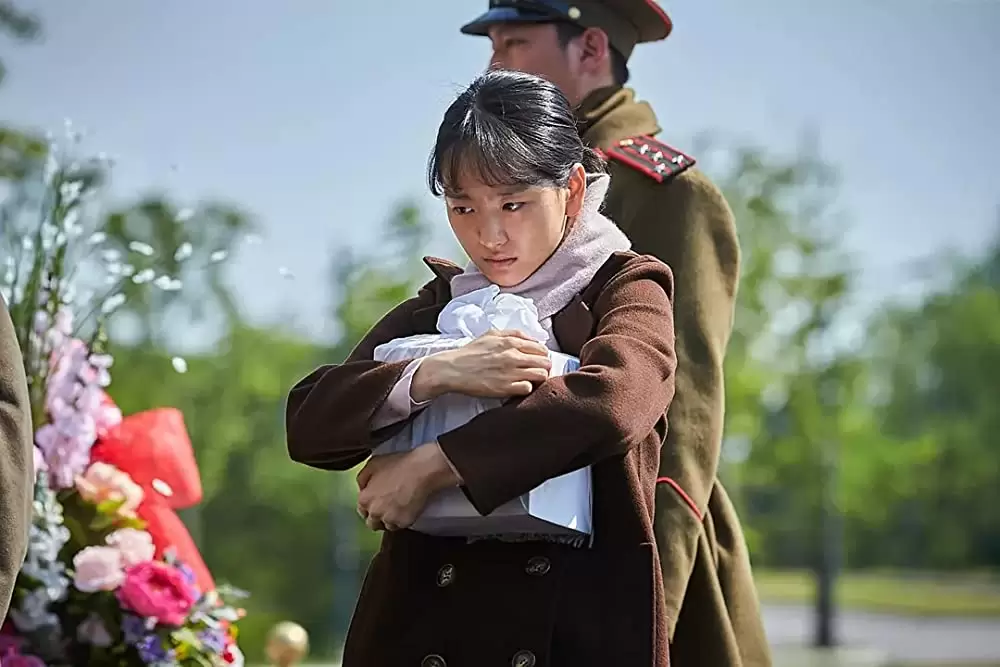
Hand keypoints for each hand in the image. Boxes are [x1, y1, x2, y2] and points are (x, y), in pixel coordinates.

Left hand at [356, 443, 459, 531]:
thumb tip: (362, 487)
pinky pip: (401, 525)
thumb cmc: (398, 465)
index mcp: (364, 499)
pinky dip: (404, 519)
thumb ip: (363, 478)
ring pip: (387, 526)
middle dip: (378, 517)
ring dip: (391, 520)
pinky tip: (408, 508)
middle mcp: (374, 512)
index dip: (370, 506)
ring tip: (400, 507)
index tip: (377, 503)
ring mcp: (389, 519)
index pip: (362, 511)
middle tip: (388, 507)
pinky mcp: (404, 523)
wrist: (420, 471)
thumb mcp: (373, 464)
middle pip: (372, 523)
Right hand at [413, 329, 550, 399]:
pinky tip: (519, 387)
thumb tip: (532, 339)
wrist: (453, 369)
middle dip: (544, 367)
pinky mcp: (505, 388)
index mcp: (511, 342)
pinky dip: (527, 388)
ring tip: (529, 380)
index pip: (541, 348)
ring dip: (538, 378)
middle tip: (536, 371)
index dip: (542, 355)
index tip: (537, 360)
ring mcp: (510, 373)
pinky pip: (528, 388)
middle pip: (545, 362)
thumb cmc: (471, 353)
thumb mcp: (491, 334)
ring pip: (541, 375)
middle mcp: (513, 356)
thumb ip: (513, 334)